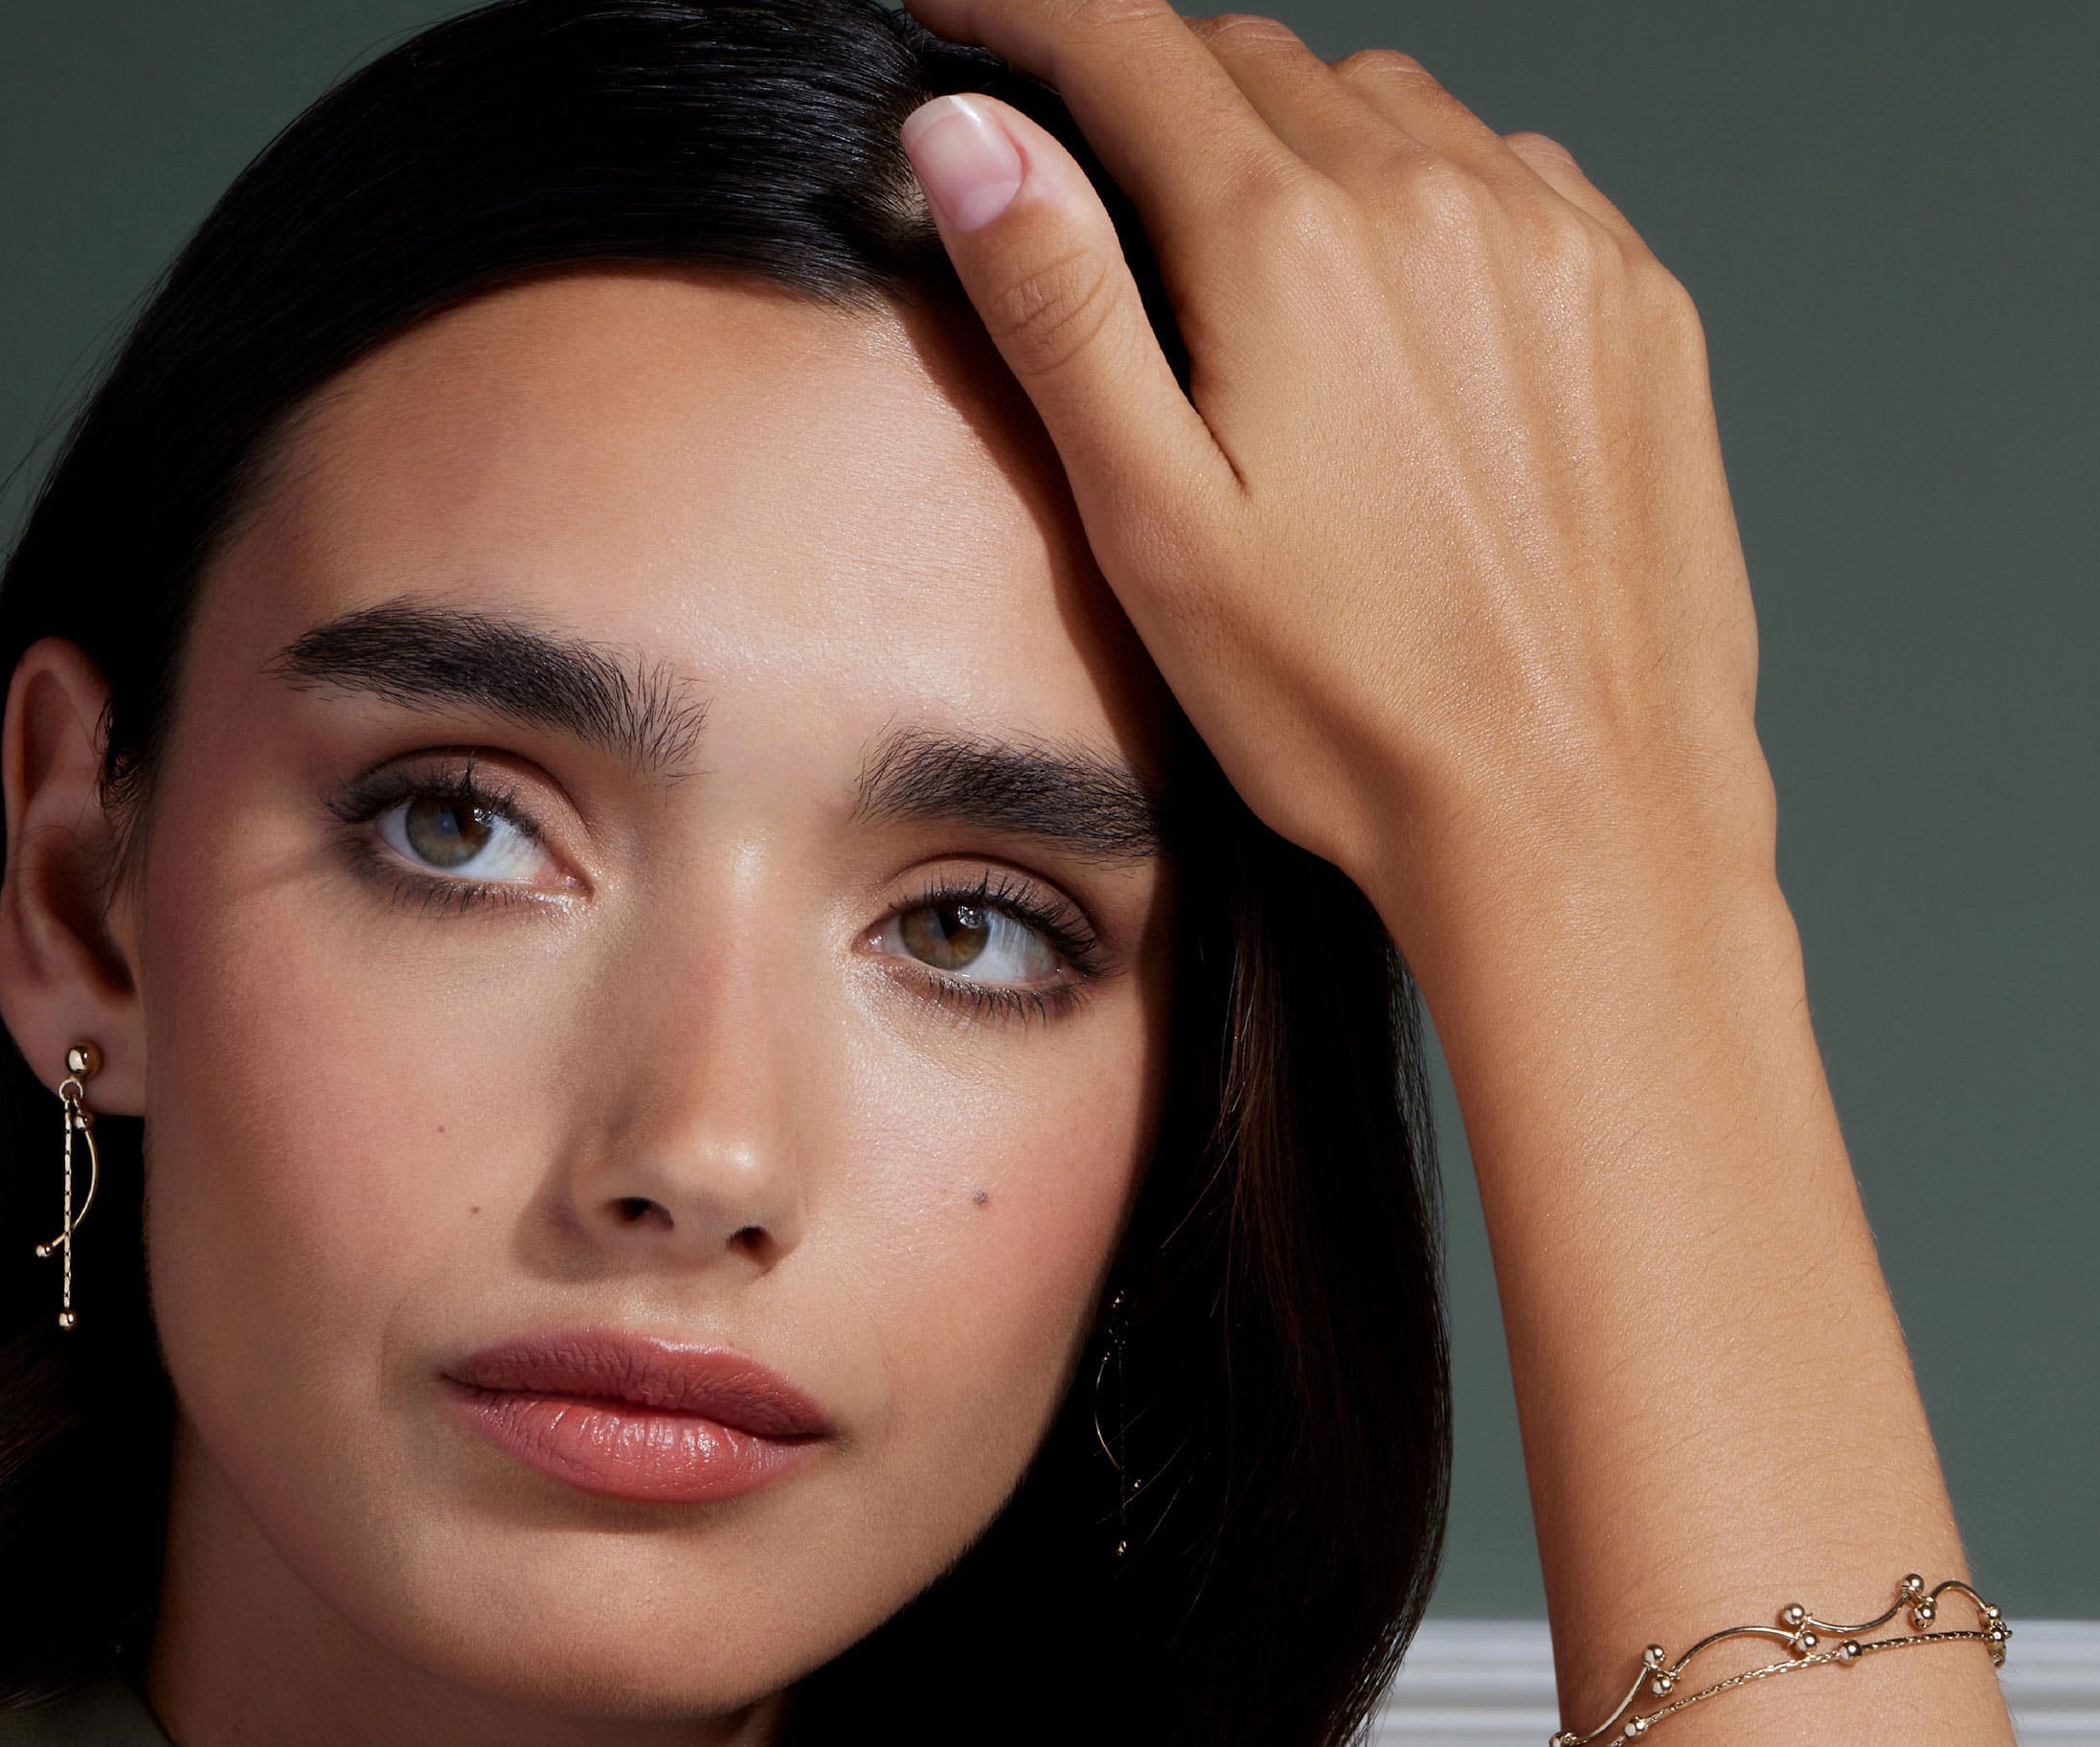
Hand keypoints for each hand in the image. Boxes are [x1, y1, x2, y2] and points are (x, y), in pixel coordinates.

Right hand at [899, 3, 1774, 962]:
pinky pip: (1513, 179)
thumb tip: (972, 133)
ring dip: (1309, 153)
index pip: (1131, 47)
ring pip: (1393, 108)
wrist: (1575, 813)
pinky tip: (1409, 334)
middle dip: (1167, 102)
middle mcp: (1439, 198)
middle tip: (1118, 211)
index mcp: (1292, 249)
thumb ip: (1061, 309)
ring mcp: (1557, 241)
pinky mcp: (1635, 302)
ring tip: (1273, 304)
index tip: (964, 9)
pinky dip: (1436, 207)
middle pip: (1262, 64)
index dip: (1027, 9)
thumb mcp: (1154, 528)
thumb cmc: (1353, 713)